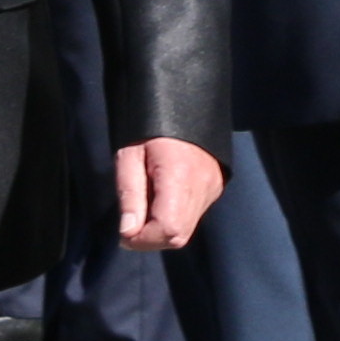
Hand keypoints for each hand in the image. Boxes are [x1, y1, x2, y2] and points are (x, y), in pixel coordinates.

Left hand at [115, 135, 222, 250]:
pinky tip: (161, 200)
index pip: (168, 229)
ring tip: (144, 208)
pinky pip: (193, 216)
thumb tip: (127, 233)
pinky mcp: (216, 188)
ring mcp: (212, 189)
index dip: (143, 240)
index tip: (124, 234)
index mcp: (179, 176)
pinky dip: (174, 219)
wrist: (185, 100)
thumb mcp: (129, 155)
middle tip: (130, 226)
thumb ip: (129, 196)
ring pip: (186, 230)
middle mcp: (202, 187)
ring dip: (161, 231)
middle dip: (151, 239)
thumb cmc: (150, 126)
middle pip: (178, 236)